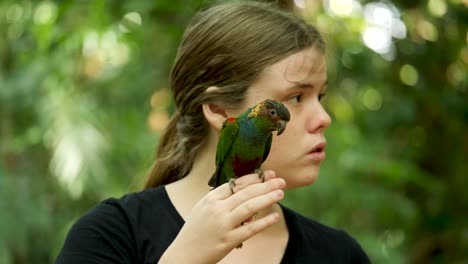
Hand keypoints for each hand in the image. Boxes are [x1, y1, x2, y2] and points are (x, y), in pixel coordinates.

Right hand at [159, 170, 285, 263]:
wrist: (183, 254)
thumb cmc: (195, 231)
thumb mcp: (203, 208)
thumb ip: (221, 199)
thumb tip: (245, 192)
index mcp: (210, 199)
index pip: (235, 184)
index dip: (253, 178)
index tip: (267, 173)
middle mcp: (217, 209)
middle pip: (245, 193)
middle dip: (265, 185)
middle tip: (280, 180)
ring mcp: (223, 225)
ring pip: (249, 207)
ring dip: (267, 198)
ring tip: (280, 192)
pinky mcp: (228, 241)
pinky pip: (250, 229)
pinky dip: (264, 222)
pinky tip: (275, 216)